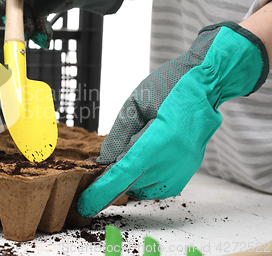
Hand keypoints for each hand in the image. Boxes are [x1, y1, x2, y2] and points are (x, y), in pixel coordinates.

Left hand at [77, 22, 268, 217]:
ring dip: (129, 175)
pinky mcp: (185, 175)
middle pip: (128, 184)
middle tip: (104, 160)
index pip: (123, 175)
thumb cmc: (169, 87)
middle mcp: (172, 162)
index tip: (84, 205)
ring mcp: (181, 171)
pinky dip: (142, 176)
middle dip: (111, 178)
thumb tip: (104, 163)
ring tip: (137, 146)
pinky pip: (154, 186)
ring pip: (140, 188)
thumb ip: (117, 136)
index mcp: (158, 141)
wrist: (206, 86)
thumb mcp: (135, 104)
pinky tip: (146, 156)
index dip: (101, 193)